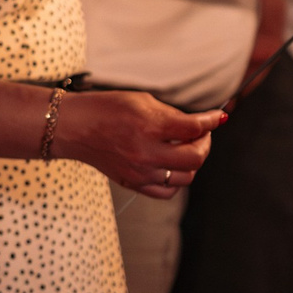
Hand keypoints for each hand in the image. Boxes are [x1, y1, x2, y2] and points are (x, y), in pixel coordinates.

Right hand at [53, 91, 221, 198]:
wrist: (74, 127)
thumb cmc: (105, 109)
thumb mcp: (142, 101)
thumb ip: (173, 114)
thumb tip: (200, 124)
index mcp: (149, 126)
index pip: (194, 128)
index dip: (211, 121)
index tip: (218, 117)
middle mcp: (146, 152)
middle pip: (195, 157)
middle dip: (205, 143)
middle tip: (202, 135)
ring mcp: (140, 171)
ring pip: (185, 177)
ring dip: (192, 162)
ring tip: (186, 149)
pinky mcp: (133, 183)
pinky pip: (167, 191)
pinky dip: (177, 180)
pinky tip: (172, 166)